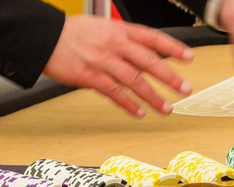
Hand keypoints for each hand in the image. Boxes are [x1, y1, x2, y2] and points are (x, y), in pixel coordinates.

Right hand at [43, 15, 193, 117]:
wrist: (44, 37)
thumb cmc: (73, 33)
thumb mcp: (103, 27)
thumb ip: (125, 41)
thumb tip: (147, 57)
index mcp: (119, 30)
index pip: (152, 37)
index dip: (172, 47)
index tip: (189, 57)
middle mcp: (114, 44)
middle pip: (148, 61)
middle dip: (169, 76)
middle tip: (184, 89)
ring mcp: (102, 61)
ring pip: (134, 80)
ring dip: (152, 96)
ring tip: (166, 108)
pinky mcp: (90, 77)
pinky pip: (114, 93)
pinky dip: (128, 104)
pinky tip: (139, 112)